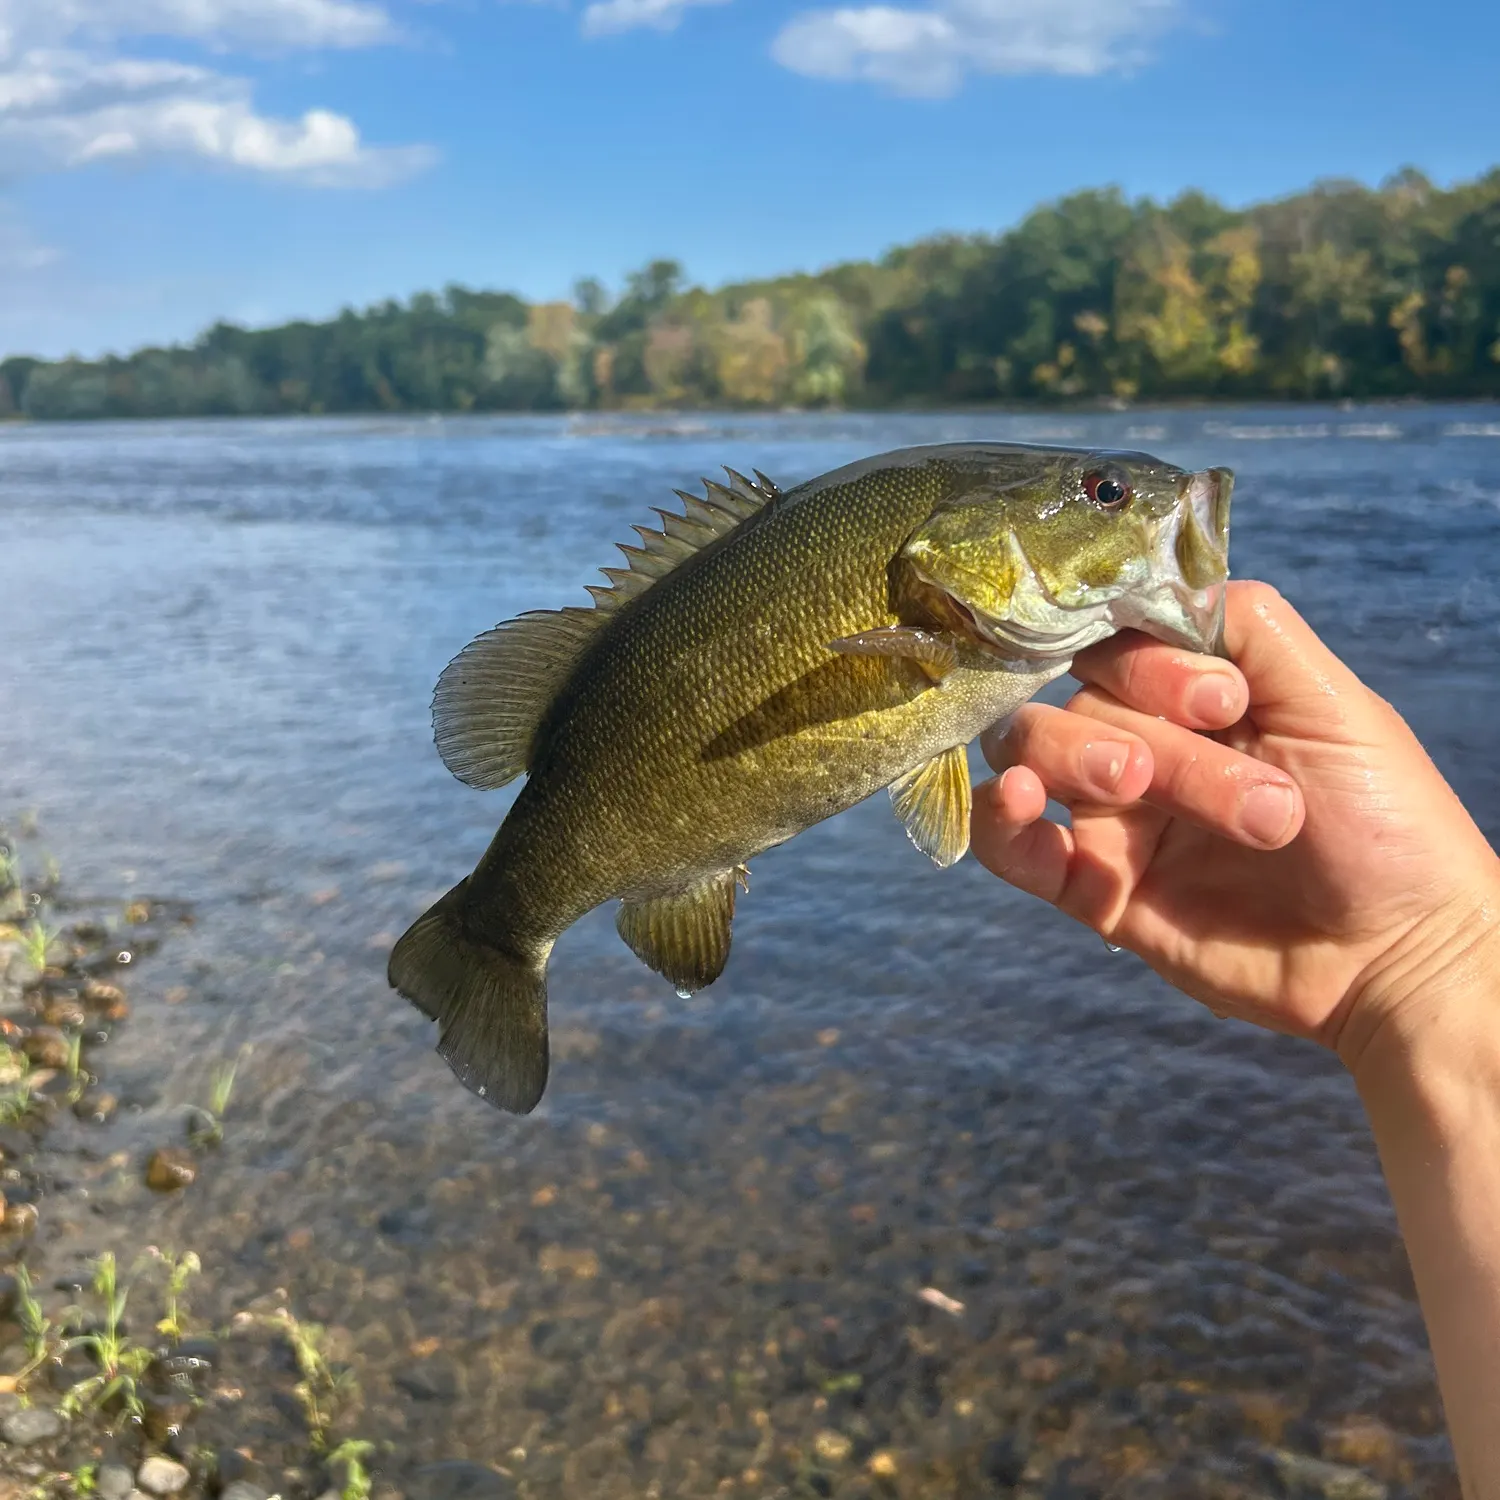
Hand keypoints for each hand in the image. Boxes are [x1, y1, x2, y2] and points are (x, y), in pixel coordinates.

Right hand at [971, 581, 1499, 1073]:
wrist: (1398, 957)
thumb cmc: (1387, 825)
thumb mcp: (1336, 706)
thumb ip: (1249, 630)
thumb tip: (1161, 586)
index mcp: (1198, 698)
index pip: (1122, 642)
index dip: (1150, 664)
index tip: (1226, 705)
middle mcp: (1147, 745)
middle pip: (1080, 702)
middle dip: (1147, 735)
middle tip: (1231, 794)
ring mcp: (1117, 819)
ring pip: (1036, 755)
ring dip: (1074, 758)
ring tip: (1133, 787)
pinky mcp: (1096, 891)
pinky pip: (1015, 850)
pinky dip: (1000, 822)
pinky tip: (1019, 806)